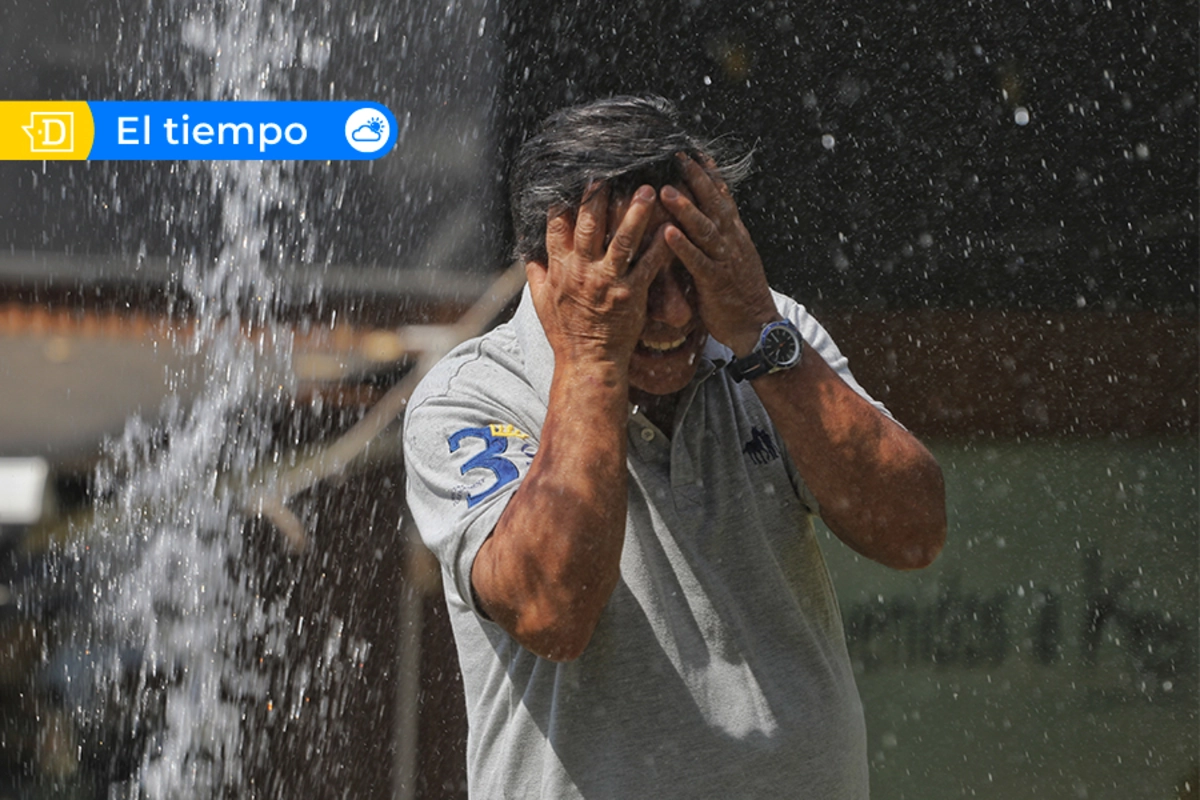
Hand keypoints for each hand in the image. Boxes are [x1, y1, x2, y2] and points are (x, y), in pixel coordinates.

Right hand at [527, 182, 672, 369]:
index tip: (572, 178)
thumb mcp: (541, 303)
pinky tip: (670, 227)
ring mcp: (608, 282)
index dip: (564, 200)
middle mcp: (583, 271)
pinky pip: (648, 266)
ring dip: (636, 212)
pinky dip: (659, 246)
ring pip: (623, 240)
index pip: (557, 226)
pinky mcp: (631, 295)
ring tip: (647, 189)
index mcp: (560, 269)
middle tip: (610, 170)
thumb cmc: (566, 333)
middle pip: (590, 224)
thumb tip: (526, 254)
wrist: (589, 362)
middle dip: (599, 195)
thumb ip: (535, 275)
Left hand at [660, 155, 778, 356]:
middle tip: (678, 157)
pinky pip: (698, 261)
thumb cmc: (739, 295)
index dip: (710, 175)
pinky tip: (668, 232)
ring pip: (705, 228)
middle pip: (714, 204)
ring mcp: (725, 261)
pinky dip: (683, 246)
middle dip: (696, 179)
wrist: (758, 327)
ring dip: (686, 208)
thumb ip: (717, 240)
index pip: (723, 198)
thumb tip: (701, 221)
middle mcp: (732, 242)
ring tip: (667, 190)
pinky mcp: (716, 281)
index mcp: (735, 236)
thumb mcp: (732, 260)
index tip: (695, 153)